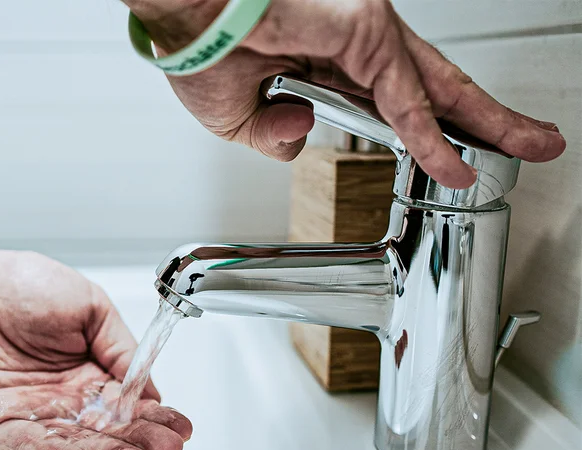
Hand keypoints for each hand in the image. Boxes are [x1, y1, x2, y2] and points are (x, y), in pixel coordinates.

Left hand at [0, 232, 191, 449]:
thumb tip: (150, 389)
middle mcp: (63, 399)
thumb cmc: (19, 282)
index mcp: (89, 370)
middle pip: (107, 432)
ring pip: (75, 447)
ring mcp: (30, 415)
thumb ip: (120, 347)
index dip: (155, 418)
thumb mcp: (89, 305)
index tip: (179, 430)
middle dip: (138, 443)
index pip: (129, 404)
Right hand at [132, 0, 565, 187]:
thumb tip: (300, 136)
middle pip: (435, 91)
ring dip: (485, 123)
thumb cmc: (201, 53)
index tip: (449, 156)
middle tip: (527, 141)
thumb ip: (275, 136)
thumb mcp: (240, 121)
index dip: (426, 130)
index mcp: (326, 65)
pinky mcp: (366, 33)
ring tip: (526, 147)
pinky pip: (406, 101)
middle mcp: (355, 49)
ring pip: (439, 90)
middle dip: (483, 119)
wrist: (183, 21)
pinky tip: (453, 165)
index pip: (394, 102)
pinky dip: (430, 138)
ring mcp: (366, 38)